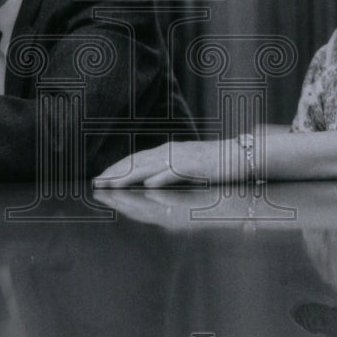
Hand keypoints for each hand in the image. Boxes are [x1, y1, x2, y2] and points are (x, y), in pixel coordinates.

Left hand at [93, 139, 243, 187]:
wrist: (240, 155)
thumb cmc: (214, 163)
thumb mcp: (186, 165)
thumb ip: (168, 170)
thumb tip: (149, 181)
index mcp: (167, 151)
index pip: (135, 160)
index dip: (116, 169)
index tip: (100, 178)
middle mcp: (170, 152)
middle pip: (136, 163)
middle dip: (114, 173)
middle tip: (96, 183)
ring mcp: (182, 158)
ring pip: (149, 167)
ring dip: (128, 176)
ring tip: (112, 185)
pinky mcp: (195, 166)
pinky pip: (175, 172)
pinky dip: (161, 178)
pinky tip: (148, 185)